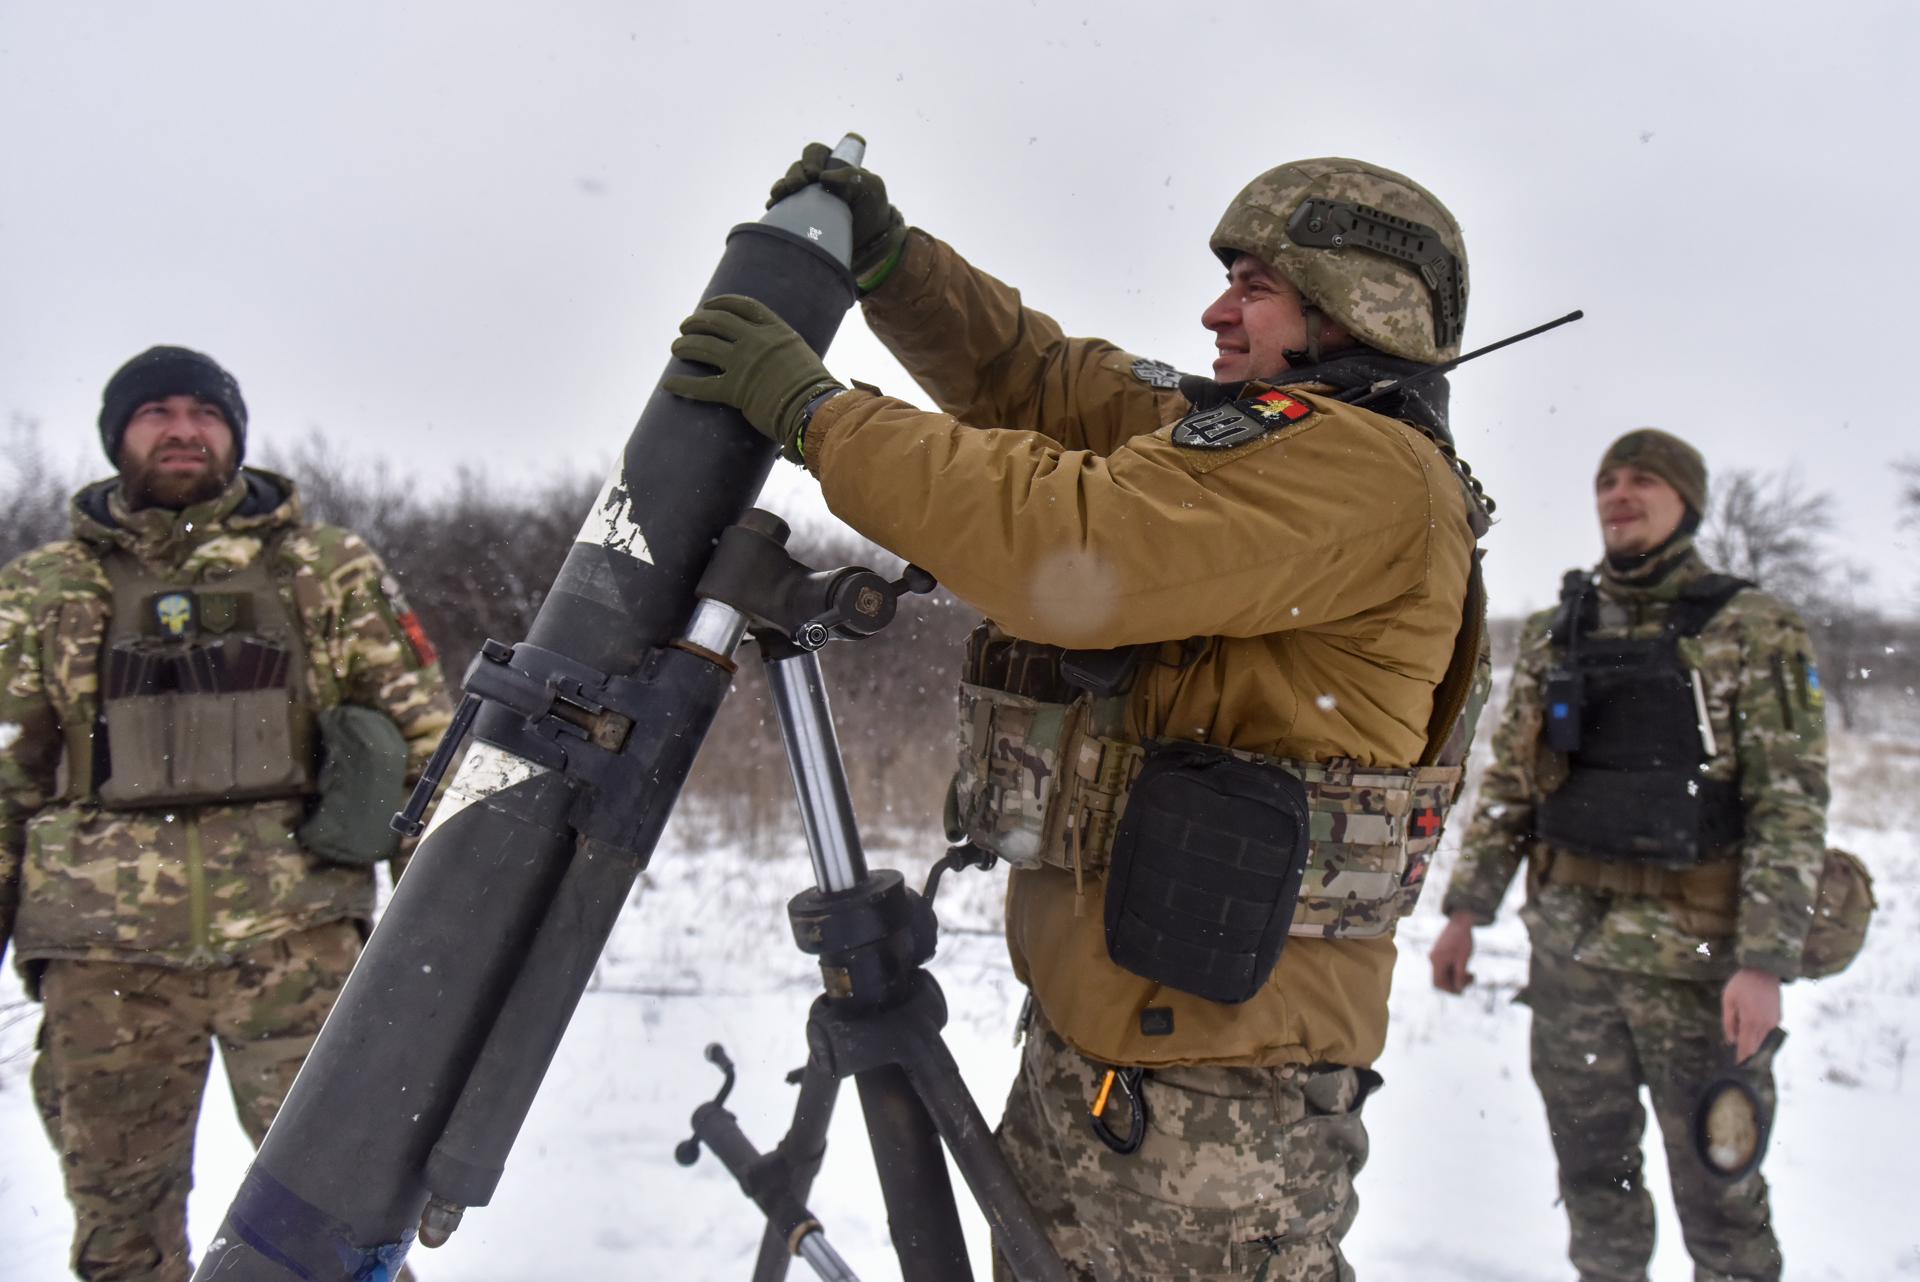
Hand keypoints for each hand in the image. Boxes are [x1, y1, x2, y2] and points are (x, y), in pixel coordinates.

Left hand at [664, 295, 842, 462]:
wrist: (817, 410)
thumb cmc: (817, 389)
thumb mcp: (802, 357)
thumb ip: (784, 351)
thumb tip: (777, 356)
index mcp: (775, 331)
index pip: (742, 306)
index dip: (720, 303)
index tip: (707, 305)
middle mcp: (756, 341)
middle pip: (717, 322)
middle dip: (697, 321)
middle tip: (685, 326)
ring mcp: (744, 364)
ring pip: (704, 347)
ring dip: (685, 345)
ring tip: (676, 347)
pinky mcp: (735, 391)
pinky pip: (702, 386)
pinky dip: (683, 384)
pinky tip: (669, 384)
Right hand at [769, 141, 906, 286]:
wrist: (869, 244)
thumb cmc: (872, 210)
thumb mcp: (871, 188)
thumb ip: (853, 177)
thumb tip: (824, 178)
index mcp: (832, 165)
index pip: (815, 153)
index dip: (811, 159)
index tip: (813, 174)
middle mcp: (815, 178)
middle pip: (797, 167)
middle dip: (794, 174)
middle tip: (796, 186)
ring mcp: (805, 196)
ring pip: (786, 184)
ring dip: (781, 187)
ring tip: (779, 195)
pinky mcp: (797, 214)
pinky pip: (781, 205)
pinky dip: (775, 205)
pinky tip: (772, 207)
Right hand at [1430, 912, 1476, 993]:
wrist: (1461, 921)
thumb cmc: (1463, 939)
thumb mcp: (1464, 958)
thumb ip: (1460, 975)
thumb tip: (1458, 989)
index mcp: (1437, 960)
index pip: (1438, 983)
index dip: (1449, 990)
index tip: (1463, 990)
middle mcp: (1433, 959)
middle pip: (1441, 980)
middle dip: (1455, 983)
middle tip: (1471, 979)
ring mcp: (1435, 955)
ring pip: (1444, 974)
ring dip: (1456, 977)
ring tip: (1471, 973)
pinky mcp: (1439, 953)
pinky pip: (1445, 967)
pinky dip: (1454, 970)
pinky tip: (1465, 966)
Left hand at [1721, 968, 1781, 1061]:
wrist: (1764, 971)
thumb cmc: (1741, 984)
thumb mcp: (1728, 1001)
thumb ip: (1729, 1023)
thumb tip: (1731, 1041)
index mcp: (1751, 1021)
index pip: (1747, 1048)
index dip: (1742, 1059)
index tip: (1737, 1069)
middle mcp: (1765, 1025)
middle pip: (1757, 1048)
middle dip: (1748, 1055)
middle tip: (1739, 1063)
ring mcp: (1774, 1022)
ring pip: (1763, 1041)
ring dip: (1754, 1046)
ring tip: (1743, 1050)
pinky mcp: (1778, 1018)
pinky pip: (1767, 1032)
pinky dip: (1759, 1036)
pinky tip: (1750, 1034)